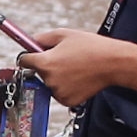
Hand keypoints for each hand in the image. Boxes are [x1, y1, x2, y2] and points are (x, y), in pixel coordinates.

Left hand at [17, 29, 136, 108]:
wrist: (113, 63)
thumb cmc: (91, 47)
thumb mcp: (64, 35)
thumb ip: (42, 38)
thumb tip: (30, 42)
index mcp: (45, 63)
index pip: (23, 61)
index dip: (29, 56)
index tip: (32, 55)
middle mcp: (49, 80)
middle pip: (38, 72)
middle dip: (46, 65)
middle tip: (65, 58)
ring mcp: (58, 92)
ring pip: (49, 83)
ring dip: (57, 77)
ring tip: (75, 67)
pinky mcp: (67, 101)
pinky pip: (60, 93)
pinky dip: (66, 87)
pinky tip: (78, 78)